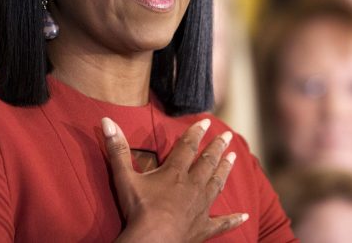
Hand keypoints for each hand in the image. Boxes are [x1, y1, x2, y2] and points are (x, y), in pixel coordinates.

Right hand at [101, 117, 247, 241]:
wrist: (152, 241)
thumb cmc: (139, 210)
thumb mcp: (124, 177)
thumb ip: (117, 149)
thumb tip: (106, 121)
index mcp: (175, 173)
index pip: (188, 146)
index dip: (196, 132)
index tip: (206, 122)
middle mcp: (193, 186)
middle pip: (208, 162)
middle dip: (217, 147)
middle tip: (227, 136)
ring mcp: (201, 207)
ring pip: (217, 184)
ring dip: (225, 170)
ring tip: (233, 159)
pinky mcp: (204, 228)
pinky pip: (222, 223)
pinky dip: (234, 219)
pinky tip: (244, 215)